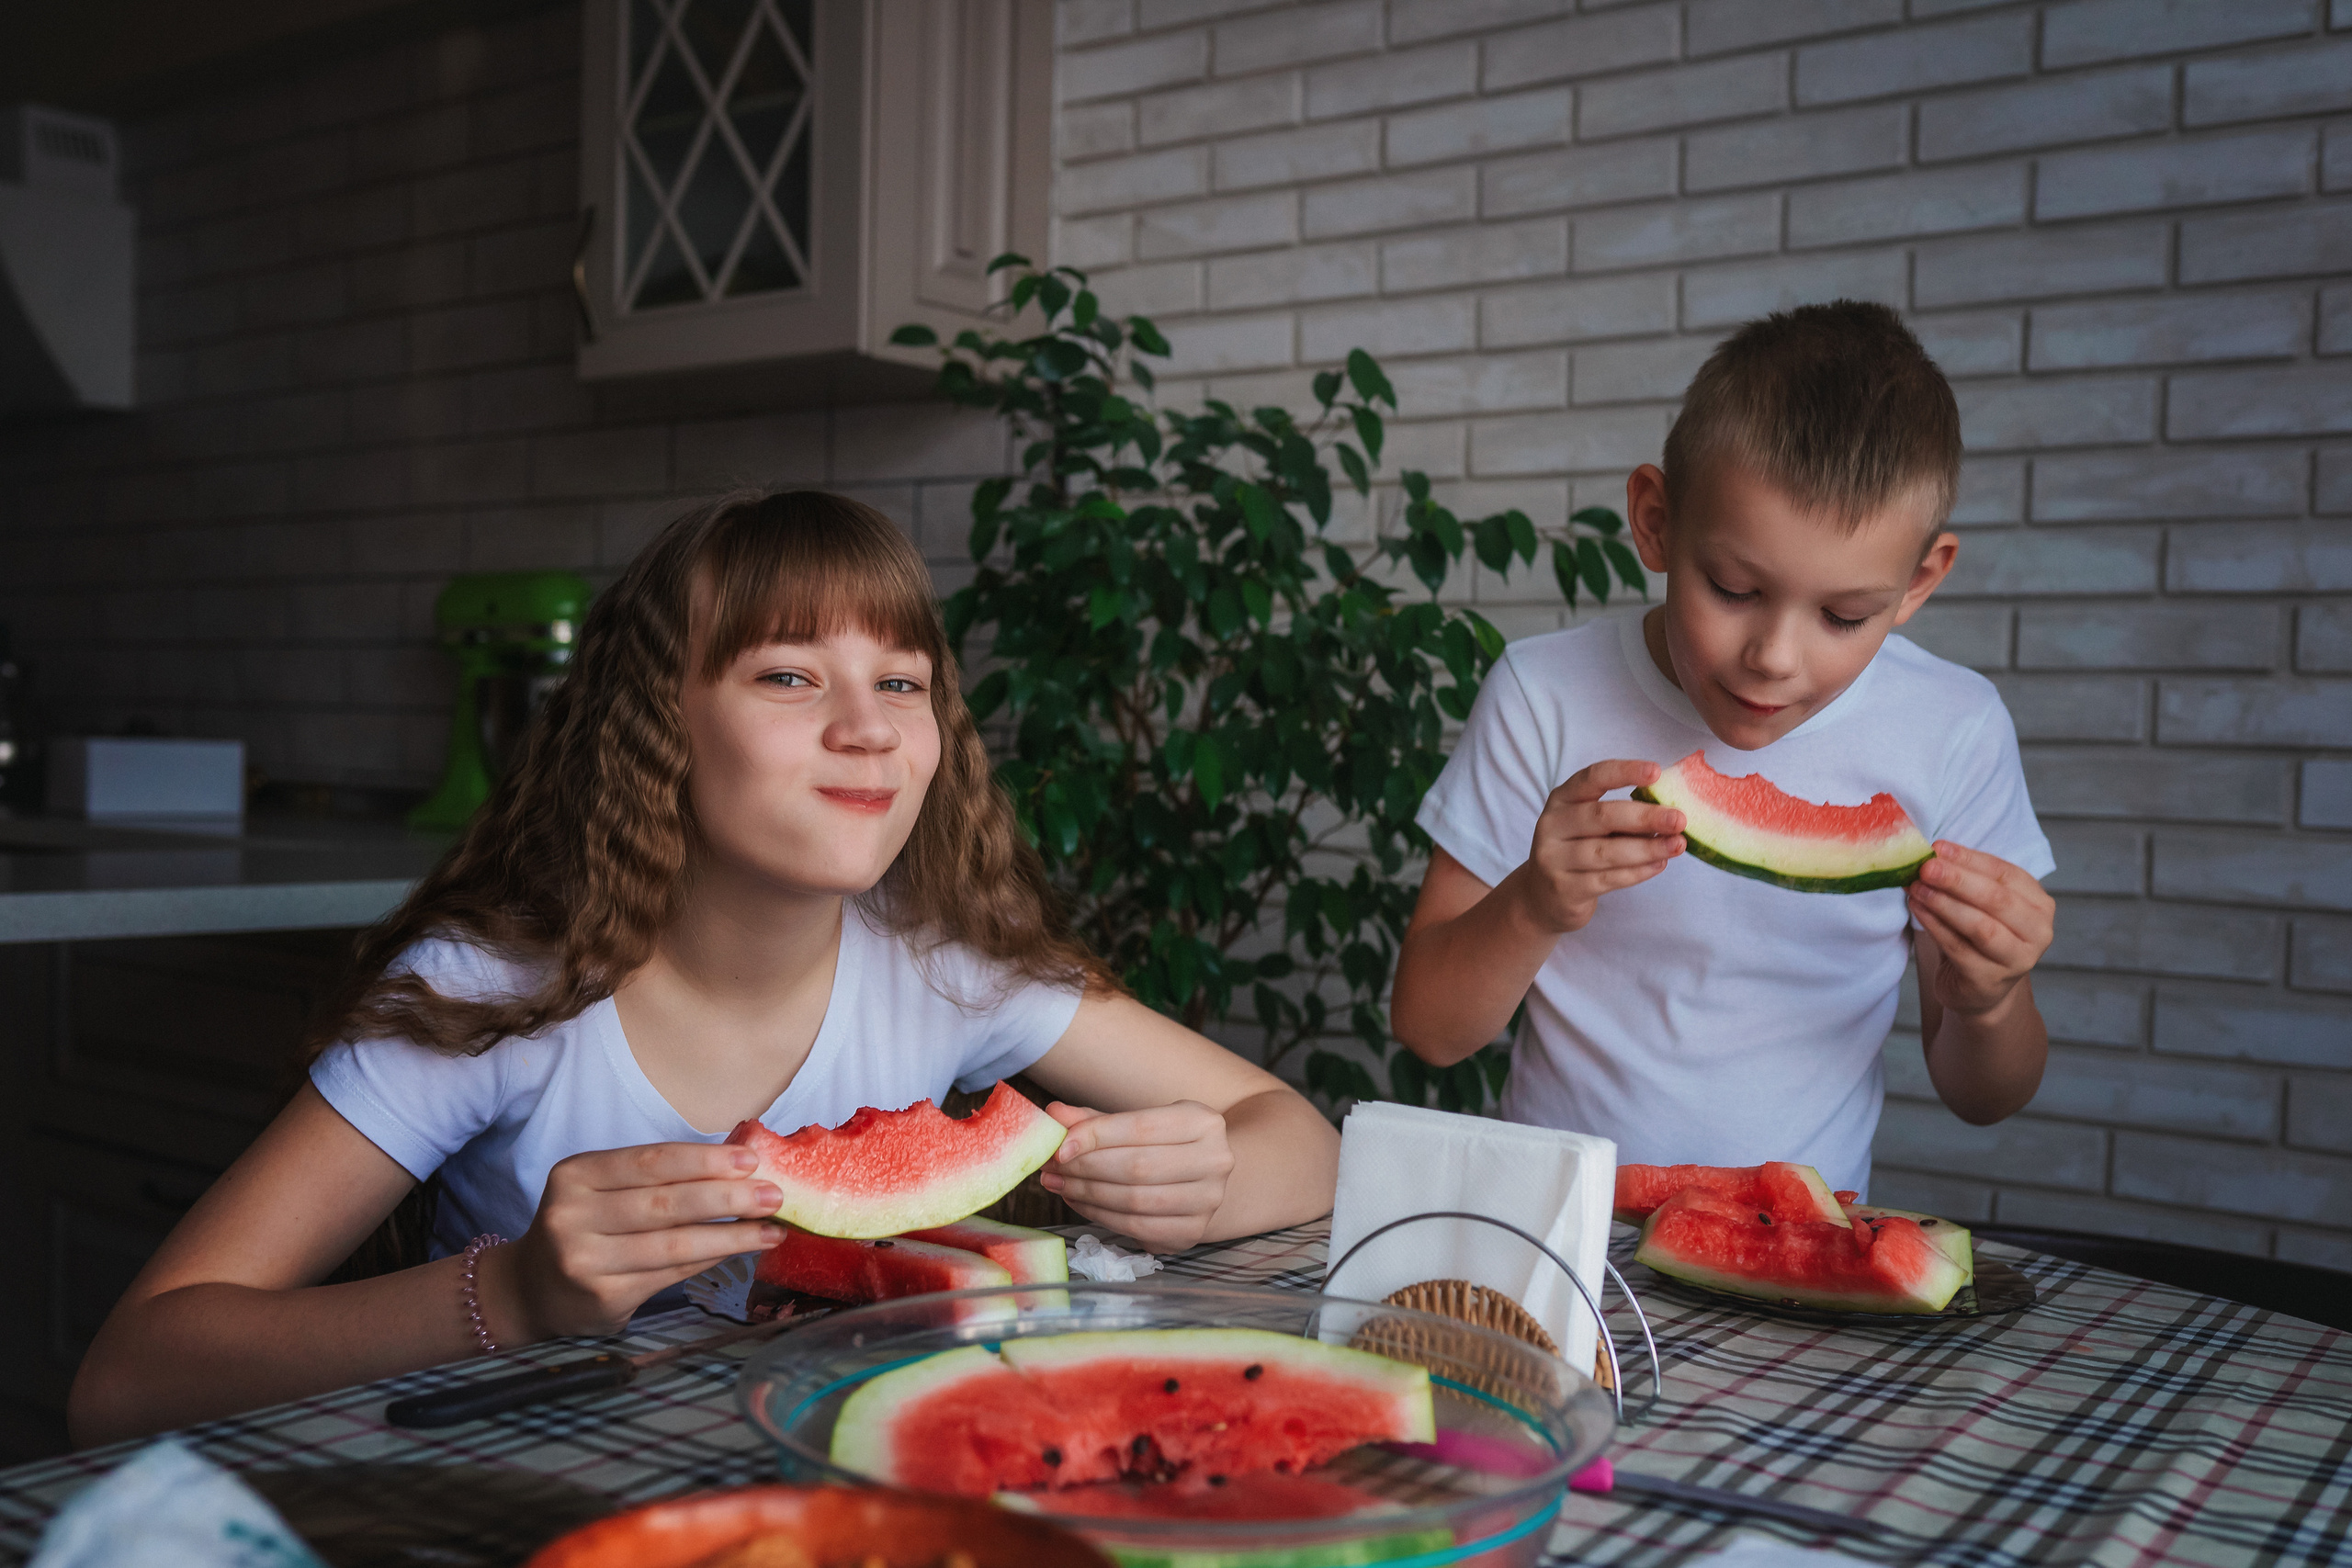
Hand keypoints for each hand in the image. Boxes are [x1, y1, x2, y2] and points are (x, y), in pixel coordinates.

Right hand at [490, 1143, 787, 1341]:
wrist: (530, 1290)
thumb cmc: (583, 1226)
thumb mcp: (599, 1189)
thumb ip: (655, 1176)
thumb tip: (737, 1162)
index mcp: (574, 1175)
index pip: (650, 1161)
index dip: (704, 1160)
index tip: (751, 1160)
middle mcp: (572, 1217)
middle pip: (665, 1203)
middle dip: (728, 1197)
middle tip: (774, 1195)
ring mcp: (584, 1261)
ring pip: (673, 1244)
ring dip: (730, 1235)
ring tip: (771, 1229)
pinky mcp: (603, 1298)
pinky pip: (670, 1273)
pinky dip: (710, 1258)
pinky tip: (741, 1249)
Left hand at [1036, 1100, 1234, 1252]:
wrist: (1200, 1177)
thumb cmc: (1162, 1144)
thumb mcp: (1135, 1123)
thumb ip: (1095, 1120)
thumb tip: (1054, 1113)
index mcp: (1204, 1121)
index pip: (1140, 1127)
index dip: (1096, 1136)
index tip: (1060, 1147)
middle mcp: (1216, 1160)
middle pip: (1137, 1166)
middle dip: (1086, 1168)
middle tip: (1052, 1169)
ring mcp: (1208, 1200)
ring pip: (1135, 1200)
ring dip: (1088, 1194)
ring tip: (1061, 1185)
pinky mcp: (1193, 1231)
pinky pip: (1137, 1227)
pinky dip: (1101, 1216)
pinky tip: (1081, 1203)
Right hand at [1506, 758, 1684, 933]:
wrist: (1543, 896)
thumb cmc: (1577, 850)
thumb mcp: (1588, 825)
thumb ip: (1619, 815)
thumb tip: (1669, 810)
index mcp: (1561, 799)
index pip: (1592, 778)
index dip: (1624, 772)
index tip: (1656, 772)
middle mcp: (1552, 825)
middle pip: (1602, 816)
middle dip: (1645, 817)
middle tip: (1679, 819)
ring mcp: (1554, 859)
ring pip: (1607, 852)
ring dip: (1647, 849)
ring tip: (1677, 845)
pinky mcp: (1565, 889)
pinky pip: (1608, 879)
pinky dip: (1638, 872)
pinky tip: (1659, 864)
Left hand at [1907, 842, 2053, 1017]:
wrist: (1980, 989)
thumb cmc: (1979, 937)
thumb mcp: (1981, 904)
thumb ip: (1966, 879)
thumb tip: (1932, 852)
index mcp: (2039, 904)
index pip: (2005, 874)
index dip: (1970, 859)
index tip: (1938, 847)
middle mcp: (2037, 932)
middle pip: (1996, 899)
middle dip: (1957, 879)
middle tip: (1926, 866)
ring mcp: (2017, 959)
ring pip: (1979, 925)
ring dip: (1943, 903)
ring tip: (1916, 887)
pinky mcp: (1990, 980)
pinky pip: (1958, 947)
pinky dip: (1934, 925)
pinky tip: (1917, 908)